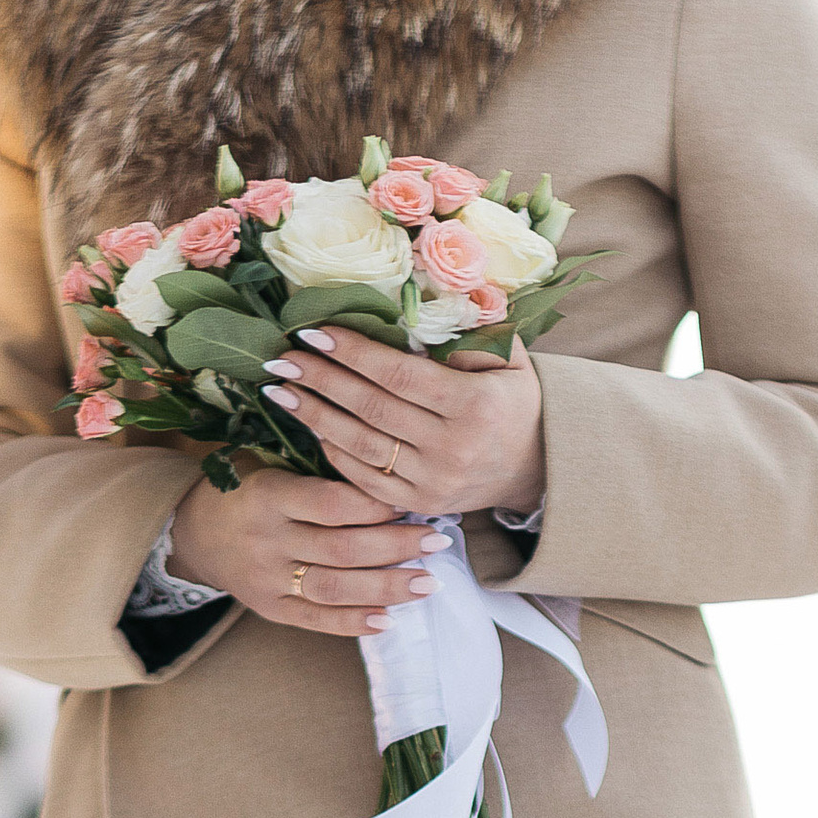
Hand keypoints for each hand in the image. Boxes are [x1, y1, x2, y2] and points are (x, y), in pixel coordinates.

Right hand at [169, 467, 451, 639]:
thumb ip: (318, 463)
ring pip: (336, 588)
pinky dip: (356, 622)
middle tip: (437, 538)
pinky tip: (391, 619)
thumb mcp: (270, 460)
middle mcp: (266, 540)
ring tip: (428, 582)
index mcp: (268, 495)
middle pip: (343, 549)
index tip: (415, 498)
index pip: (333, 503)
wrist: (191, 530)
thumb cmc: (247, 486)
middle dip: (396, 546)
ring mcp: (267, 579)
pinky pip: (317, 621)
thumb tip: (389, 461)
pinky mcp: (269, 609)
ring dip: (388, 588)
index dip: (378, 504)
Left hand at [266, 322, 546, 520]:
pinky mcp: (422, 504)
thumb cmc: (514, 401)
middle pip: (372, 409)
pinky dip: (334, 451)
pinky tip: (310, 424)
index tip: (313, 333)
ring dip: (315, 416)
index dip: (352, 353)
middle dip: (321, 380)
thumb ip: (469, 334)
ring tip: (280, 390)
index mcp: (473, 403)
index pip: (399, 374)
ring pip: (362, 446)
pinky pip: (366, 478)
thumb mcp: (509, 359)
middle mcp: (453, 447)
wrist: (537, 468)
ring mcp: (435, 481)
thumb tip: (412, 313)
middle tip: (281, 358)